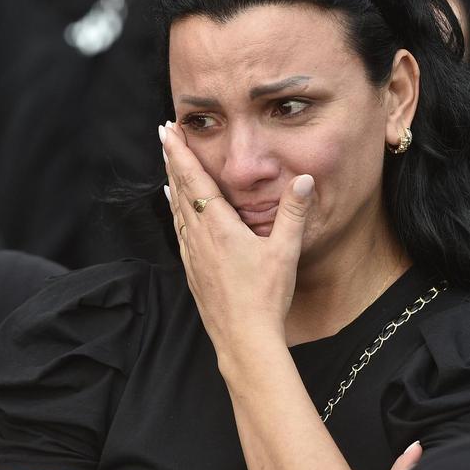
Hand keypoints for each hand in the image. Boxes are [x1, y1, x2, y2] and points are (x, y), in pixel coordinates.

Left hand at [160, 120, 313, 353]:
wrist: (244, 339)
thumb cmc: (265, 297)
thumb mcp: (285, 250)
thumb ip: (293, 211)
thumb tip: (304, 178)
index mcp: (218, 227)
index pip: (194, 179)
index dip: (180, 153)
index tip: (169, 130)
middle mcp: (199, 237)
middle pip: (180, 189)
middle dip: (172, 159)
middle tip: (165, 135)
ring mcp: (192, 255)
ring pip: (177, 210)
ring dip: (173, 183)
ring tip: (169, 164)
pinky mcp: (192, 271)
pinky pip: (180, 231)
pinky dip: (175, 211)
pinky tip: (176, 210)